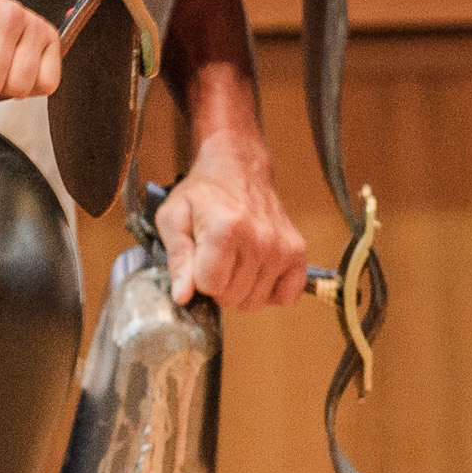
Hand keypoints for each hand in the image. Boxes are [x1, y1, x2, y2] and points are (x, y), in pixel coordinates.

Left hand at [157, 136, 309, 311]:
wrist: (240, 171)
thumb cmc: (203, 195)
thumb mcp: (173, 218)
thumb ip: (177, 258)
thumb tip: (182, 296)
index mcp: (226, 228)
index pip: (209, 286)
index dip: (197, 278)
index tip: (198, 258)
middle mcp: (260, 239)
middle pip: (232, 297)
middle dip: (217, 285)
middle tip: (214, 259)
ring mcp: (283, 247)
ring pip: (255, 302)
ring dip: (240, 289)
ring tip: (234, 261)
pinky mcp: (298, 252)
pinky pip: (287, 297)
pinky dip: (270, 292)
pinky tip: (256, 272)